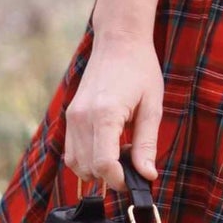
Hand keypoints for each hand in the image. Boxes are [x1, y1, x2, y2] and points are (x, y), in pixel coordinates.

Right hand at [63, 33, 163, 192]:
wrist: (119, 41)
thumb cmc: (140, 70)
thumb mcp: (152, 108)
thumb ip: (146, 144)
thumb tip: (146, 176)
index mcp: (104, 114)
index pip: (104, 164)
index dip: (120, 180)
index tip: (136, 181)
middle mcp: (81, 117)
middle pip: (88, 168)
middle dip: (111, 176)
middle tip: (134, 162)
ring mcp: (72, 116)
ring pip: (76, 163)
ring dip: (97, 169)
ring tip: (122, 151)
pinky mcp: (70, 115)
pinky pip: (71, 150)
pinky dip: (87, 158)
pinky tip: (109, 145)